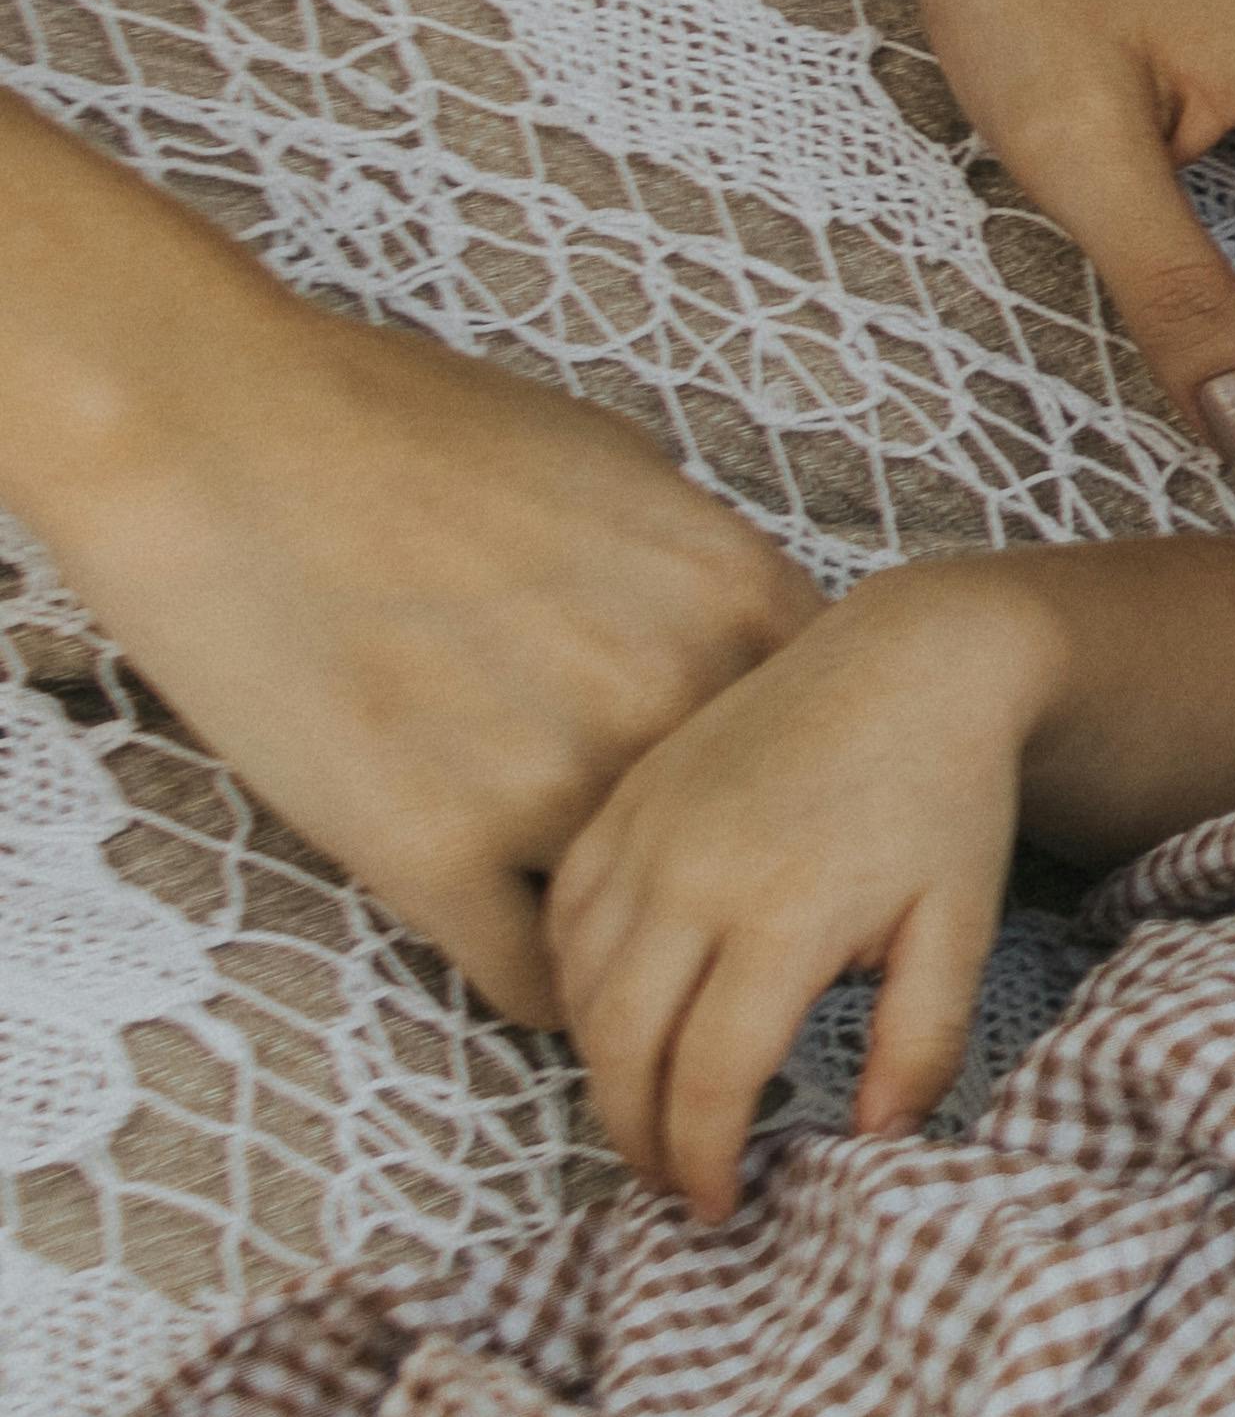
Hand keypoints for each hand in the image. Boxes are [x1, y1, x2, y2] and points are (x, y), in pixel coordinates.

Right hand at [15, 294, 816, 1031]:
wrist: (227, 438)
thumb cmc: (412, 431)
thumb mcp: (619, 470)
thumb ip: (696, 575)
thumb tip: (744, 648)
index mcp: (729, 592)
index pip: (825, 735)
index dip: (803, 786)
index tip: (781, 820)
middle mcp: (664, 691)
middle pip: (748, 836)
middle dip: (735, 877)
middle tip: (721, 920)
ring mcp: (549, 776)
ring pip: (643, 920)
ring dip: (639, 945)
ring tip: (638, 970)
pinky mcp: (427, 847)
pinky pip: (529, 976)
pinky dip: (546, 986)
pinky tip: (546, 978)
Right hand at [547, 570, 1042, 1216]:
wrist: (912, 662)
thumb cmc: (945, 801)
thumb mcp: (961, 924)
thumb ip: (921, 1040)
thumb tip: (874, 1139)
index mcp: (784, 914)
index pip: (713, 1078)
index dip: (709, 1159)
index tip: (724, 1205)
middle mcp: (693, 876)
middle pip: (625, 1049)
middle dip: (639, 1138)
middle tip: (675, 1182)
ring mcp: (645, 834)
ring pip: (582, 992)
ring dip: (605, 1071)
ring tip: (653, 1114)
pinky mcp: (622, 804)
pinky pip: (565, 922)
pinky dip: (580, 989)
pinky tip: (627, 1020)